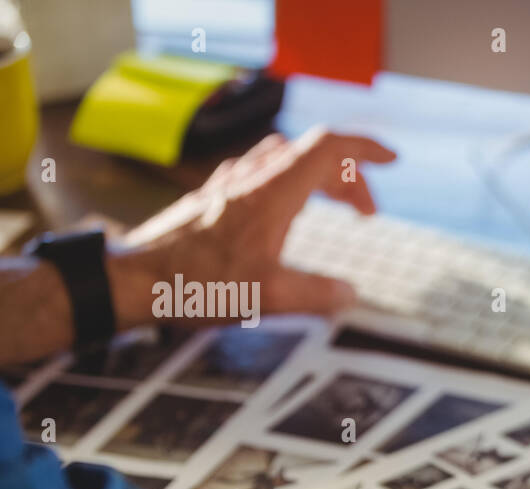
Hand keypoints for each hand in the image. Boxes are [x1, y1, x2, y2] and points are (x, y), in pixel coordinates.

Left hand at [106, 126, 396, 326]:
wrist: (134, 279)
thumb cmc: (195, 284)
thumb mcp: (269, 297)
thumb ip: (318, 294)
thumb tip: (348, 295)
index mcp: (274, 191)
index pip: (330, 146)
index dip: (366, 149)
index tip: (391, 160)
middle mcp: (252, 177)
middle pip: (314, 154)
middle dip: (349, 176)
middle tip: (367, 212)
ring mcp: (229, 183)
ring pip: (286, 158)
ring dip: (319, 175)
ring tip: (333, 204)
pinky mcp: (213, 197)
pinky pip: (263, 171)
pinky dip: (290, 182)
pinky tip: (287, 211)